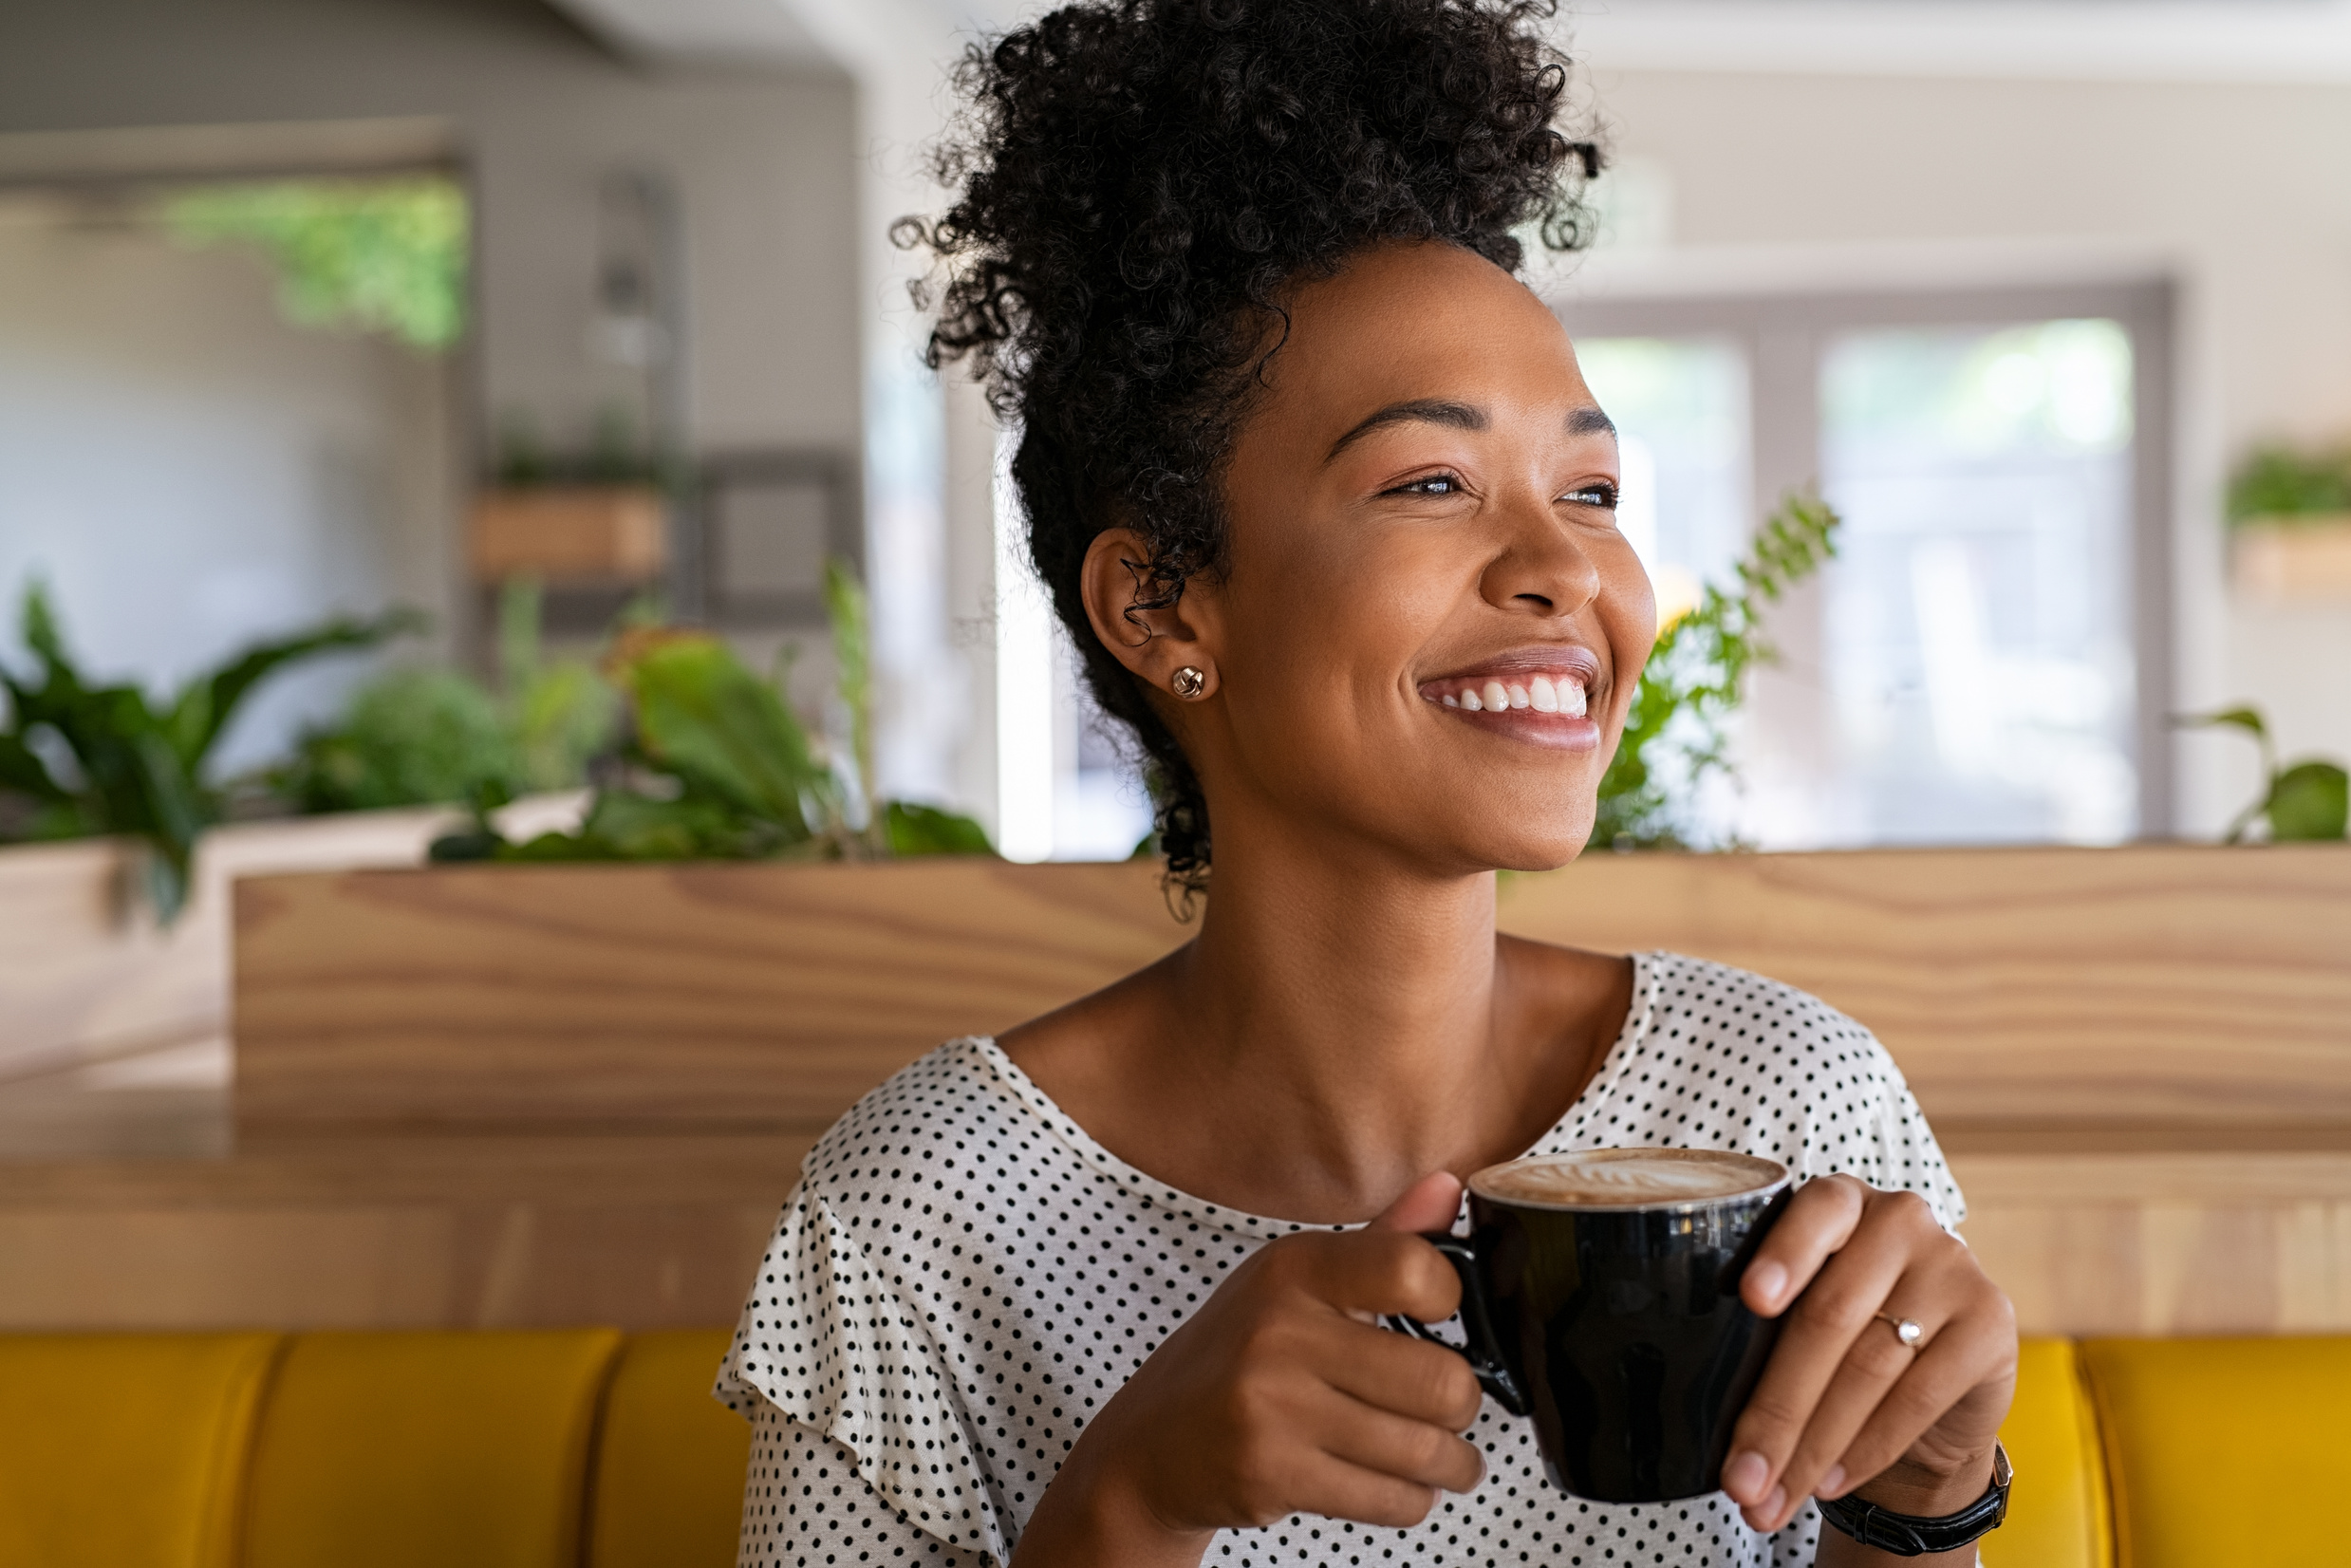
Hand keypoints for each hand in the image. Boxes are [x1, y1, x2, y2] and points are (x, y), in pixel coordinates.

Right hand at [1010, 1172, 1487, 1566]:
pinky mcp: (1271, 1473)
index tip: (1441, 1320)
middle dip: (1462, 1405)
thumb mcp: (1296, 1283)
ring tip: (1444, 1457)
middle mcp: (1280, 1330)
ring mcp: (1271, 1405)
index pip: (1413, 1268)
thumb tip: (1450, 1185)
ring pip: (1424, 1450)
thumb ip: (1381, 1241)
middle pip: (1439, 1380)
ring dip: (1450, 1464)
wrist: (1150, 1444)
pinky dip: (1412, 1500)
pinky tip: (1399, 1483)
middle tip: (1451, 1408)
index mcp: (1294, 1268)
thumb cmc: (1238, 1357)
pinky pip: (1391, 1500)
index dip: (1450, 1299)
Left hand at [1718, 1176, 2017, 1539]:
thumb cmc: (1843, 1338)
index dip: (1782, 1255)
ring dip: (1812, 1447)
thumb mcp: (1803, 1313)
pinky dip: (1867, 1448)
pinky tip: (1830, 1481)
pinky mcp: (1991, 1322)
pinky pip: (1919, 1396)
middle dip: (1776, 1411)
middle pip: (1828, 1317)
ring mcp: (1952, 1267)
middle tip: (1738, 1479)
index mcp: (1841, 1202)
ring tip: (1771, 1498)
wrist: (1936, 1382)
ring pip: (1868, 1367)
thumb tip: (1705, 1413)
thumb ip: (1766, 1330)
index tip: (1751, 1298)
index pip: (1813, 1214)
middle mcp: (1900, 1220)